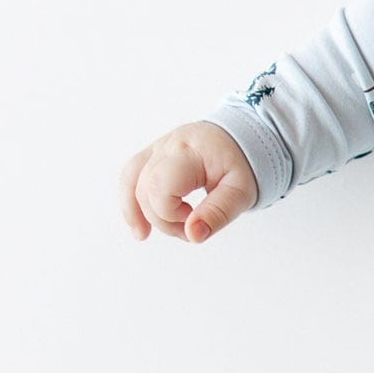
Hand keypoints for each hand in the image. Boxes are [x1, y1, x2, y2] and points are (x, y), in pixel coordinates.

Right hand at [119, 121, 258, 244]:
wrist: (243, 137)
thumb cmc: (241, 164)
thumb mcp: (241, 192)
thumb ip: (218, 213)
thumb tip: (193, 235)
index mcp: (191, 153)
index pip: (160, 187)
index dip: (170, 214)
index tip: (192, 221)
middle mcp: (169, 146)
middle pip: (145, 188)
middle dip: (161, 218)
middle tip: (187, 229)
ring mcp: (158, 147)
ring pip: (131, 179)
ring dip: (136, 211)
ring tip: (144, 235)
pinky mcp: (154, 153)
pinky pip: (131, 175)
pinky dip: (130, 199)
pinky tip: (138, 222)